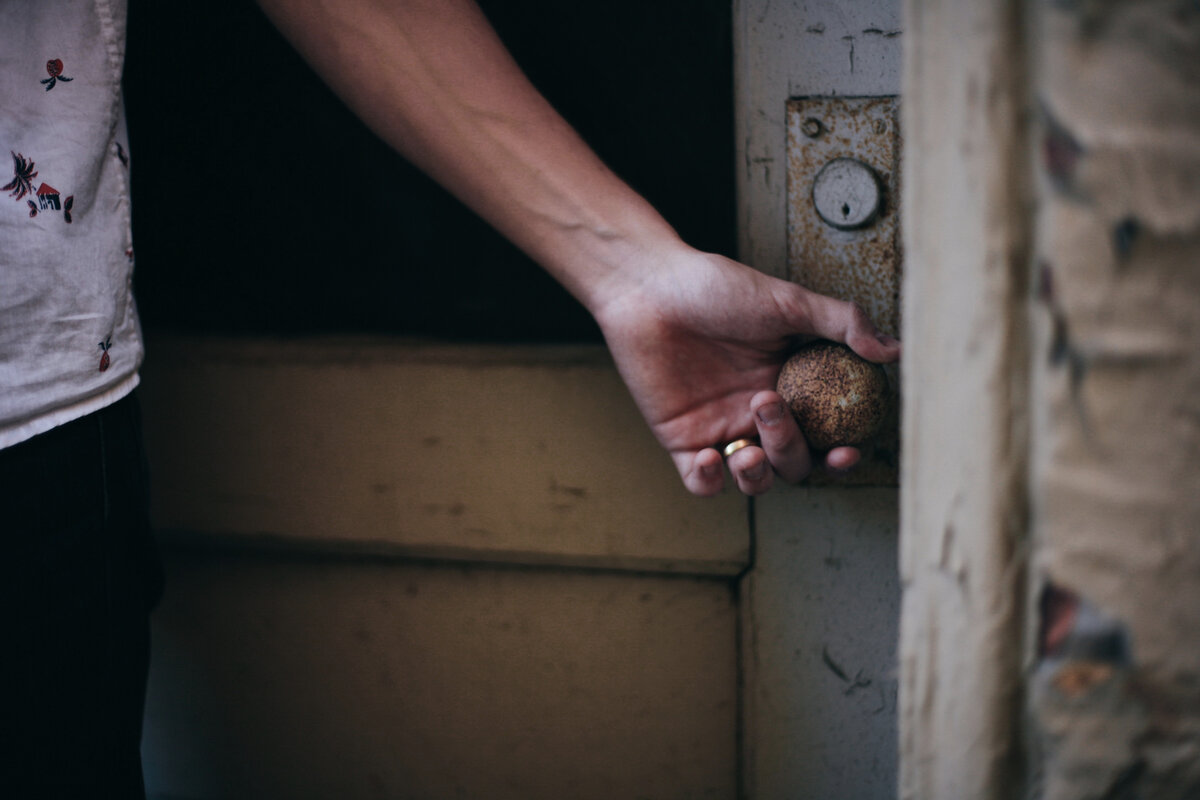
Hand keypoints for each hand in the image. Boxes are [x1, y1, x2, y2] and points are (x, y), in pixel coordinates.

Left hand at [593, 248, 900, 495]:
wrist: (651, 287)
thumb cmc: (714, 287)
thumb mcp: (788, 301)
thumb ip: (842, 325)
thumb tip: (895, 351)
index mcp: (791, 385)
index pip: (826, 433)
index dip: (840, 452)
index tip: (845, 450)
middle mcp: (759, 413)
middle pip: (793, 462)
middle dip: (790, 450)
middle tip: (769, 407)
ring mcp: (721, 429)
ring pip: (754, 479)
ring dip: (758, 474)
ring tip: (746, 446)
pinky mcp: (682, 441)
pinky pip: (702, 483)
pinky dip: (710, 482)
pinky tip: (709, 458)